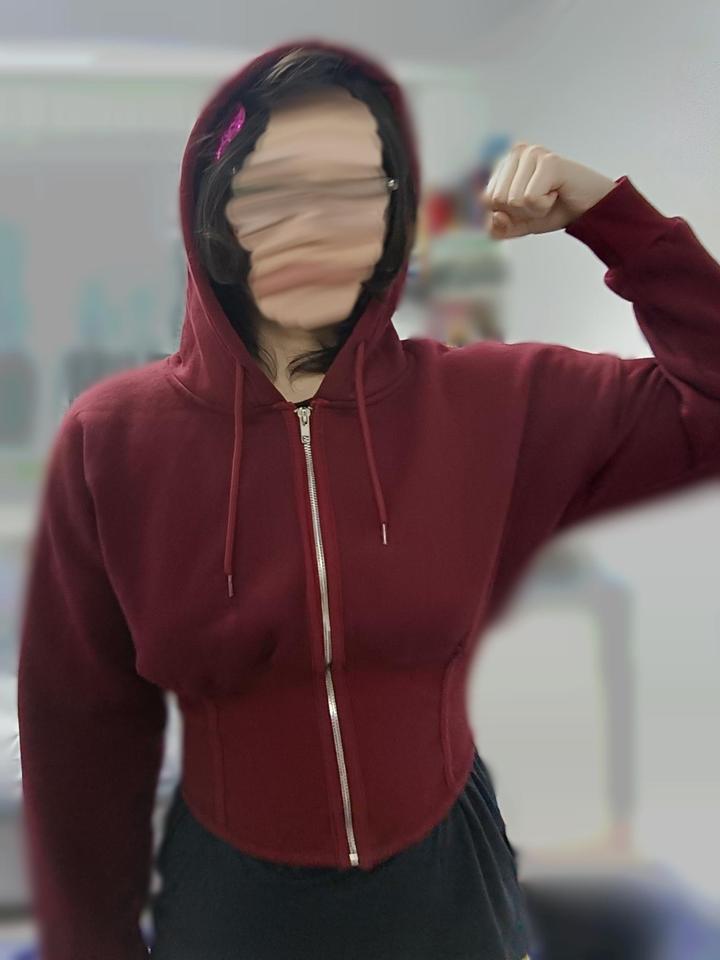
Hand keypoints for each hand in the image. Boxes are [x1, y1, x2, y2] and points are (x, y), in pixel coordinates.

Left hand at [480, 142, 617, 239]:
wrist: (590, 208)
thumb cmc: (555, 209)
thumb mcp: (519, 224)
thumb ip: (498, 227)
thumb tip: (495, 216)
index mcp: (504, 162)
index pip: (484, 201)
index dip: (507, 213)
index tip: (529, 203)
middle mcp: (516, 152)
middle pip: (495, 200)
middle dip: (519, 211)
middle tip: (542, 200)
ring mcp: (532, 153)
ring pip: (512, 201)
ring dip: (533, 209)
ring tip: (551, 195)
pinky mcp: (548, 161)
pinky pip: (530, 199)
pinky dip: (544, 206)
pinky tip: (557, 193)